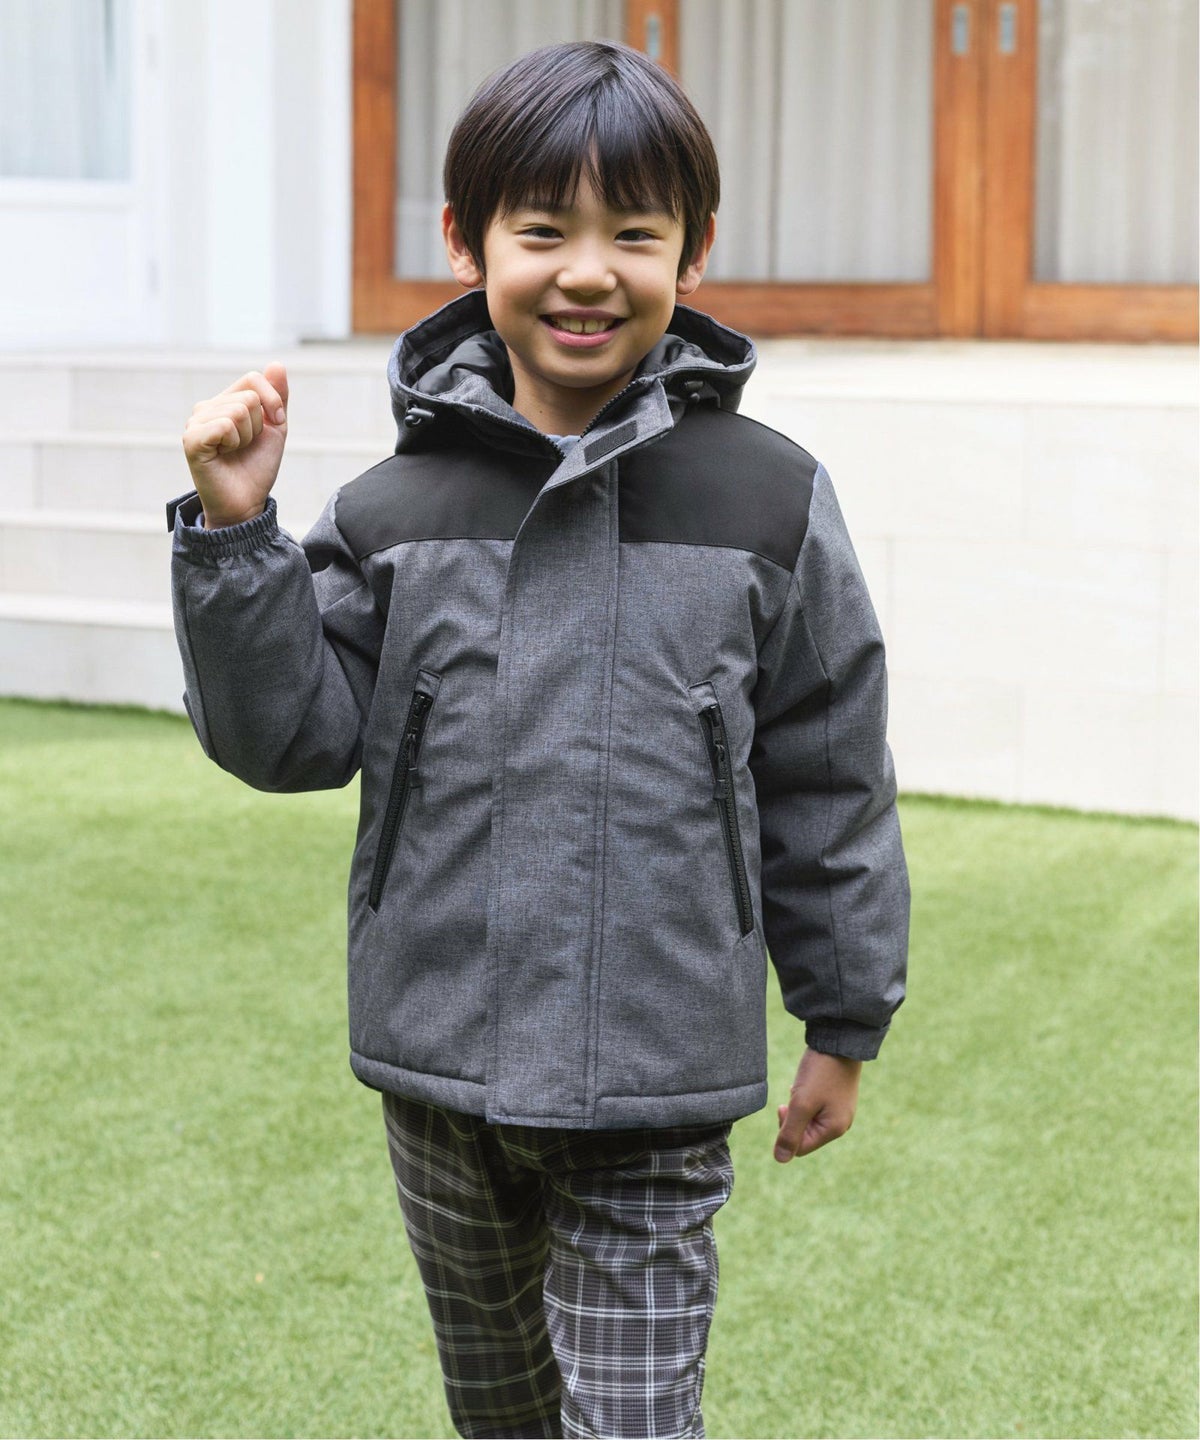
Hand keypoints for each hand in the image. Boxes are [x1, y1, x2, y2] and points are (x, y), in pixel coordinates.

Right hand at [181, 363, 288, 527]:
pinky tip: (224, 455)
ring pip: (240, 410)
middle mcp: (205, 408)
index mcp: (223, 402)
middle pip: (249, 397)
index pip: (253, 378)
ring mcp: (195, 422)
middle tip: (246, 446)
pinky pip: (225, 425)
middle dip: (260, 426)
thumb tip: (277, 364)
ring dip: (248, 437)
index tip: (276, 425)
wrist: (246, 502)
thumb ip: (276, 397)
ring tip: (235, 452)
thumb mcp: (274, 428)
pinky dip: (234, 443)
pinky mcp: (191, 439)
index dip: (273, 401)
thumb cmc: (256, 467)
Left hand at [773, 1047, 861, 1161]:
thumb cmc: (821, 1073)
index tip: (786, 1106)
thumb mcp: (802, 1104)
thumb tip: (780, 1159)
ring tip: (802, 1087)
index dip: (786, 1132)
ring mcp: (840, 1110)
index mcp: (834, 1129)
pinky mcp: (836, 1096)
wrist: (840, 1040)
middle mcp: (840, 1123)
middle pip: (804, 1135)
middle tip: (794, 1096)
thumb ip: (790, 1133)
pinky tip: (806, 1082)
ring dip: (799, 1106)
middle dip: (793, 1118)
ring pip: (808, 1119)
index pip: (800, 1148)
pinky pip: (814, 1106)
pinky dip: (805, 1097)